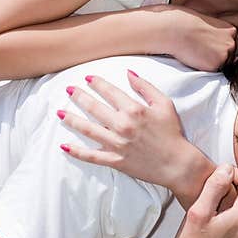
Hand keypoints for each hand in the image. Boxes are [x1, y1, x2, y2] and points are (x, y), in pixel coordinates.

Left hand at [58, 71, 215, 207]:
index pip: (109, 92)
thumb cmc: (173, 133)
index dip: (97, 83)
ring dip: (71, 120)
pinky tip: (64, 146)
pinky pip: (91, 156)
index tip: (87, 78)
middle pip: (93, 108)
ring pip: (87, 130)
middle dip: (79, 97)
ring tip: (60, 112)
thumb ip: (146, 88)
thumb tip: (129, 73)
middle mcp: (122, 126)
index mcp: (134, 110)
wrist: (178, 164)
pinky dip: (76, 152)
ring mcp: (116, 144)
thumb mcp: (164, 104)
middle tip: (68, 90)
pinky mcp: (115, 161)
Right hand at [152, 5, 237, 70]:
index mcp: (232, 30)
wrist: (177, 30)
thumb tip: (223, 46)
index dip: (222, 47)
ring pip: (224, 64)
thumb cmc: (189, 24)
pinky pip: (214, 70)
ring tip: (200, 52)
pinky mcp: (216, 65)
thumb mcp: (211, 25)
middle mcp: (232, 43)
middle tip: (204, 49)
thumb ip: (221, 35)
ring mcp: (225, 55)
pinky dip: (206, 67)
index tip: (210, 45)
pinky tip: (197, 57)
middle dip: (220, 56)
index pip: (234, 45)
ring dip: (214, 62)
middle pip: (232, 56)